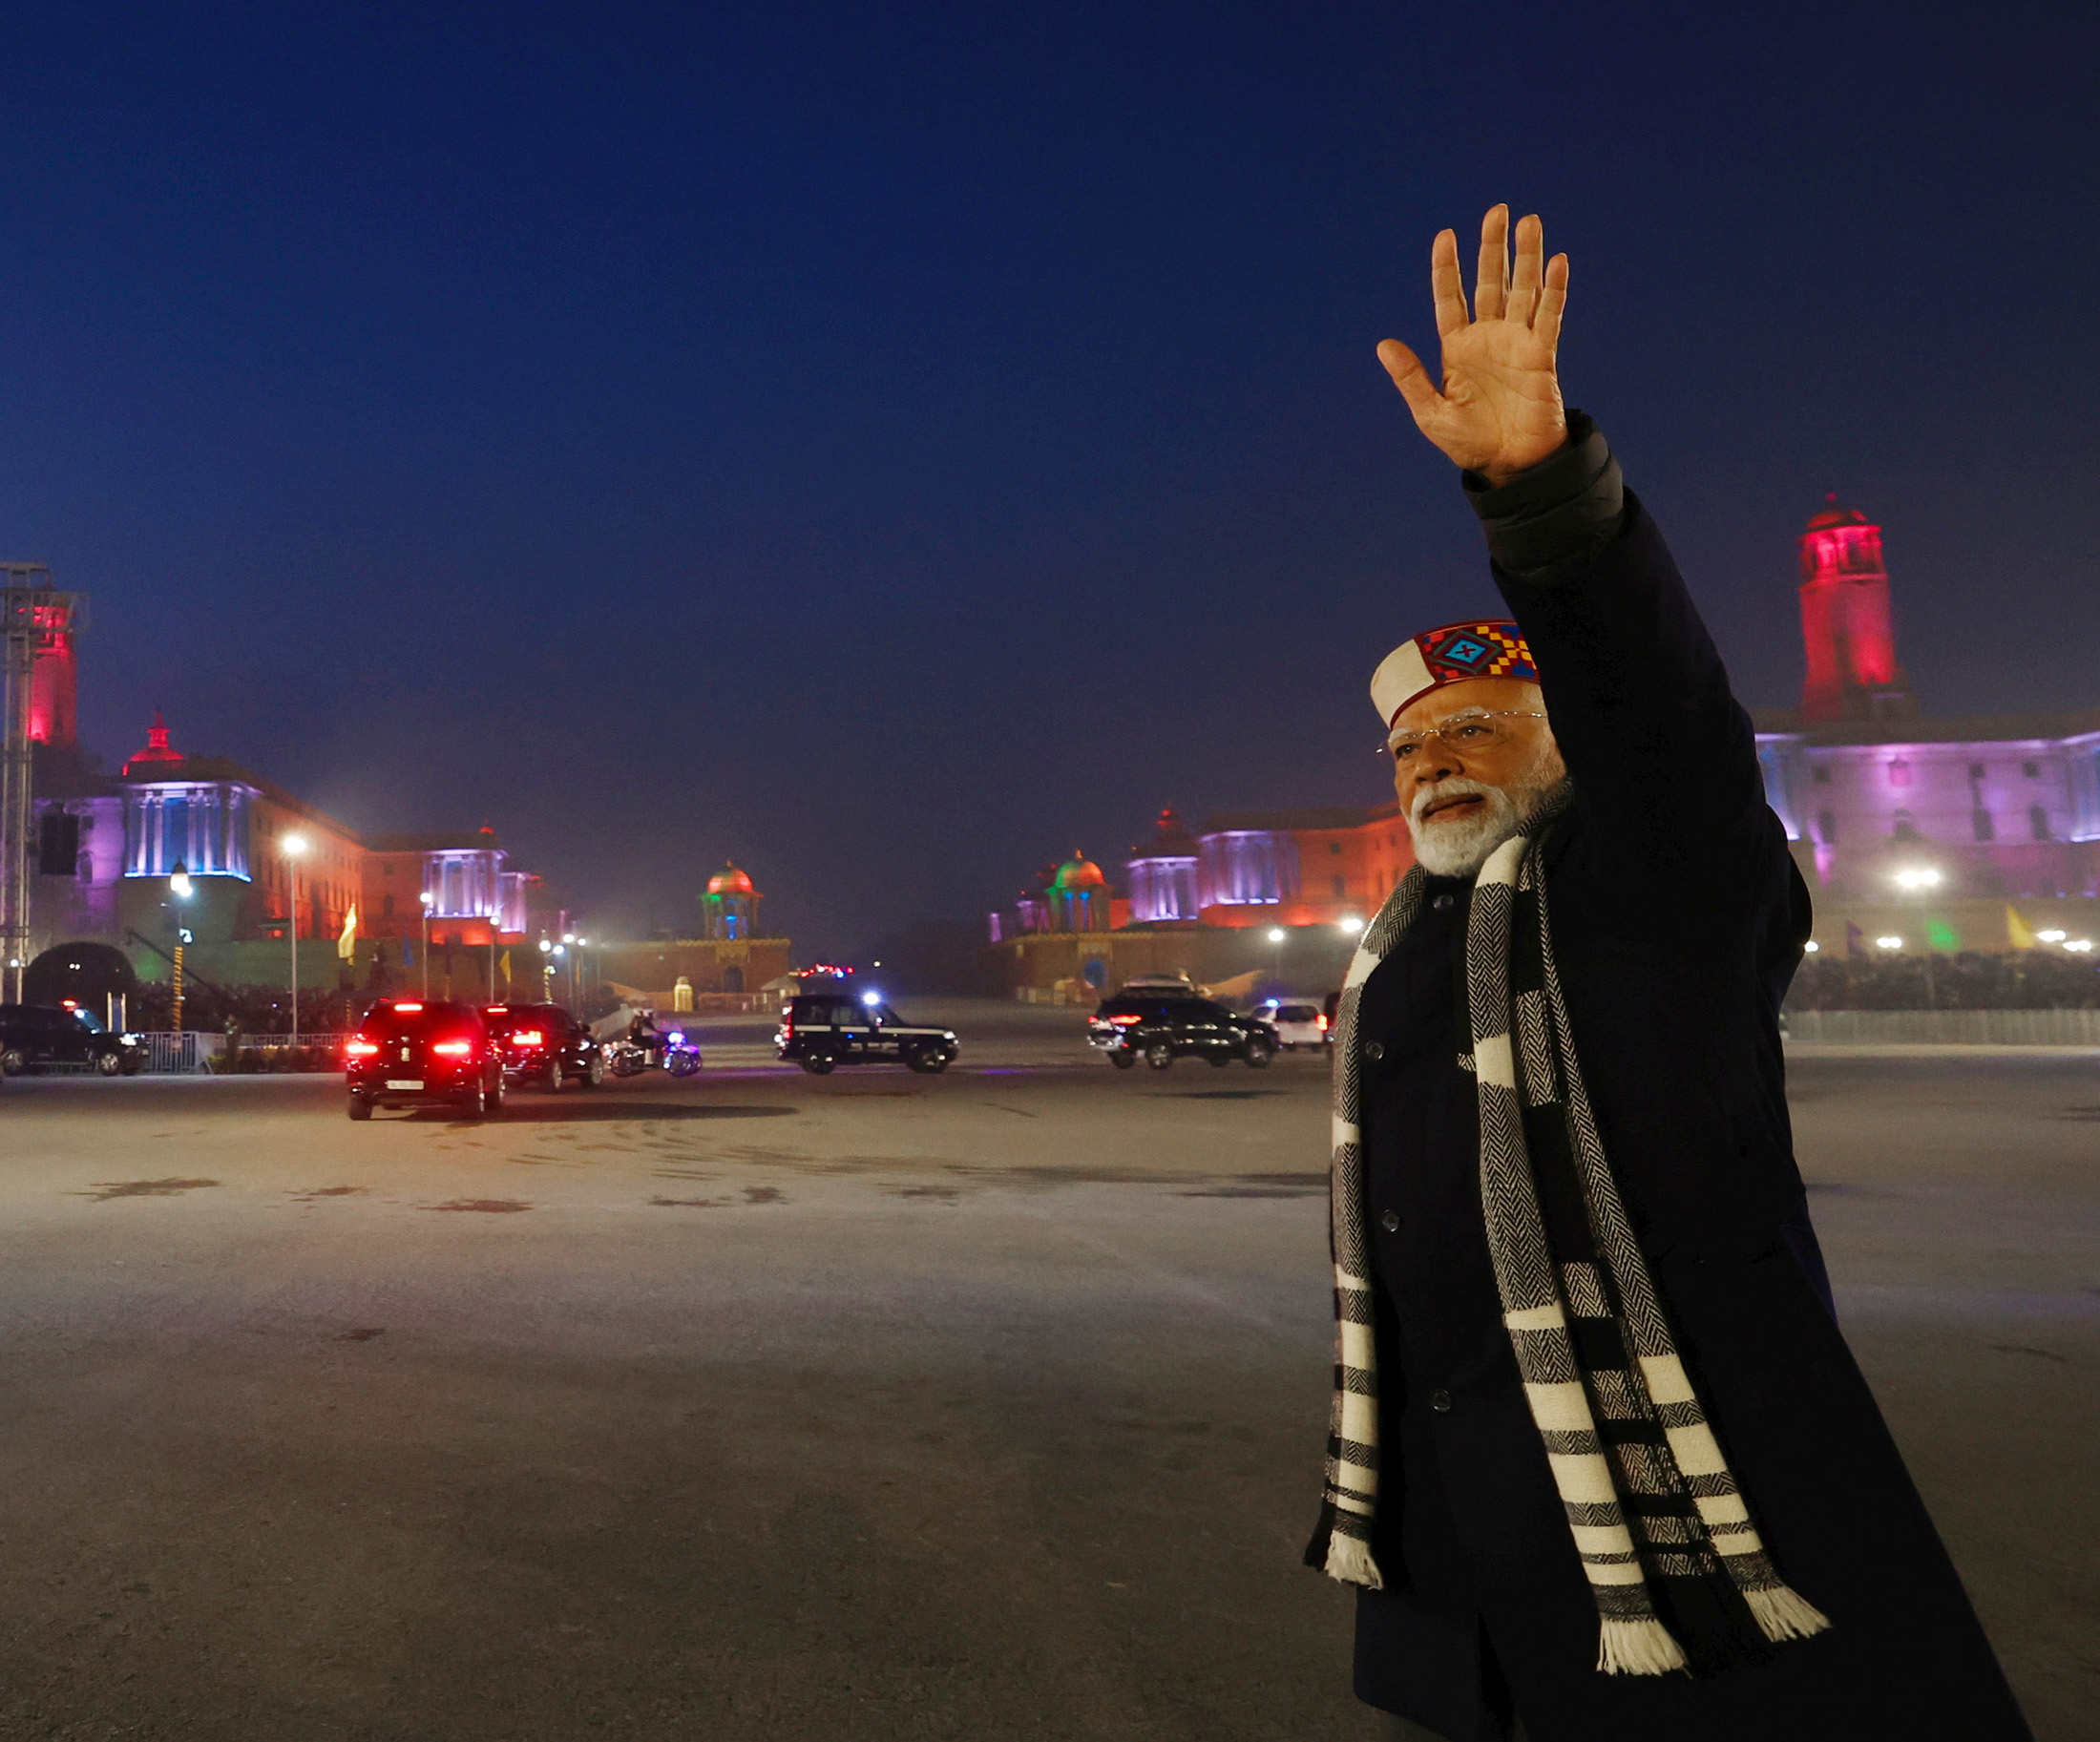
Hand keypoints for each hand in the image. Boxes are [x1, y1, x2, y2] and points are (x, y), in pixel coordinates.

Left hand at [1377, 206, 1568, 485]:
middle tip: (1497, 210)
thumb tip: (1383, 344)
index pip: (1451, 298)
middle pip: (1489, 283)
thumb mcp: (1431, 412)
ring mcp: (1516, 343)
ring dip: (1526, 257)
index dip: (1447, 269)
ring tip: (1529, 222)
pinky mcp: (1541, 356)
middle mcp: (1487, 338)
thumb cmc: (1469, 442)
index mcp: (1457, 348)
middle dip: (1492, 248)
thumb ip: (1410, 377)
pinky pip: (1549, 318)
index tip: (1445, 236)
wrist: (1509, 466)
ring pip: (1523, 290)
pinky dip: (1554, 291)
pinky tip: (1557, 263)